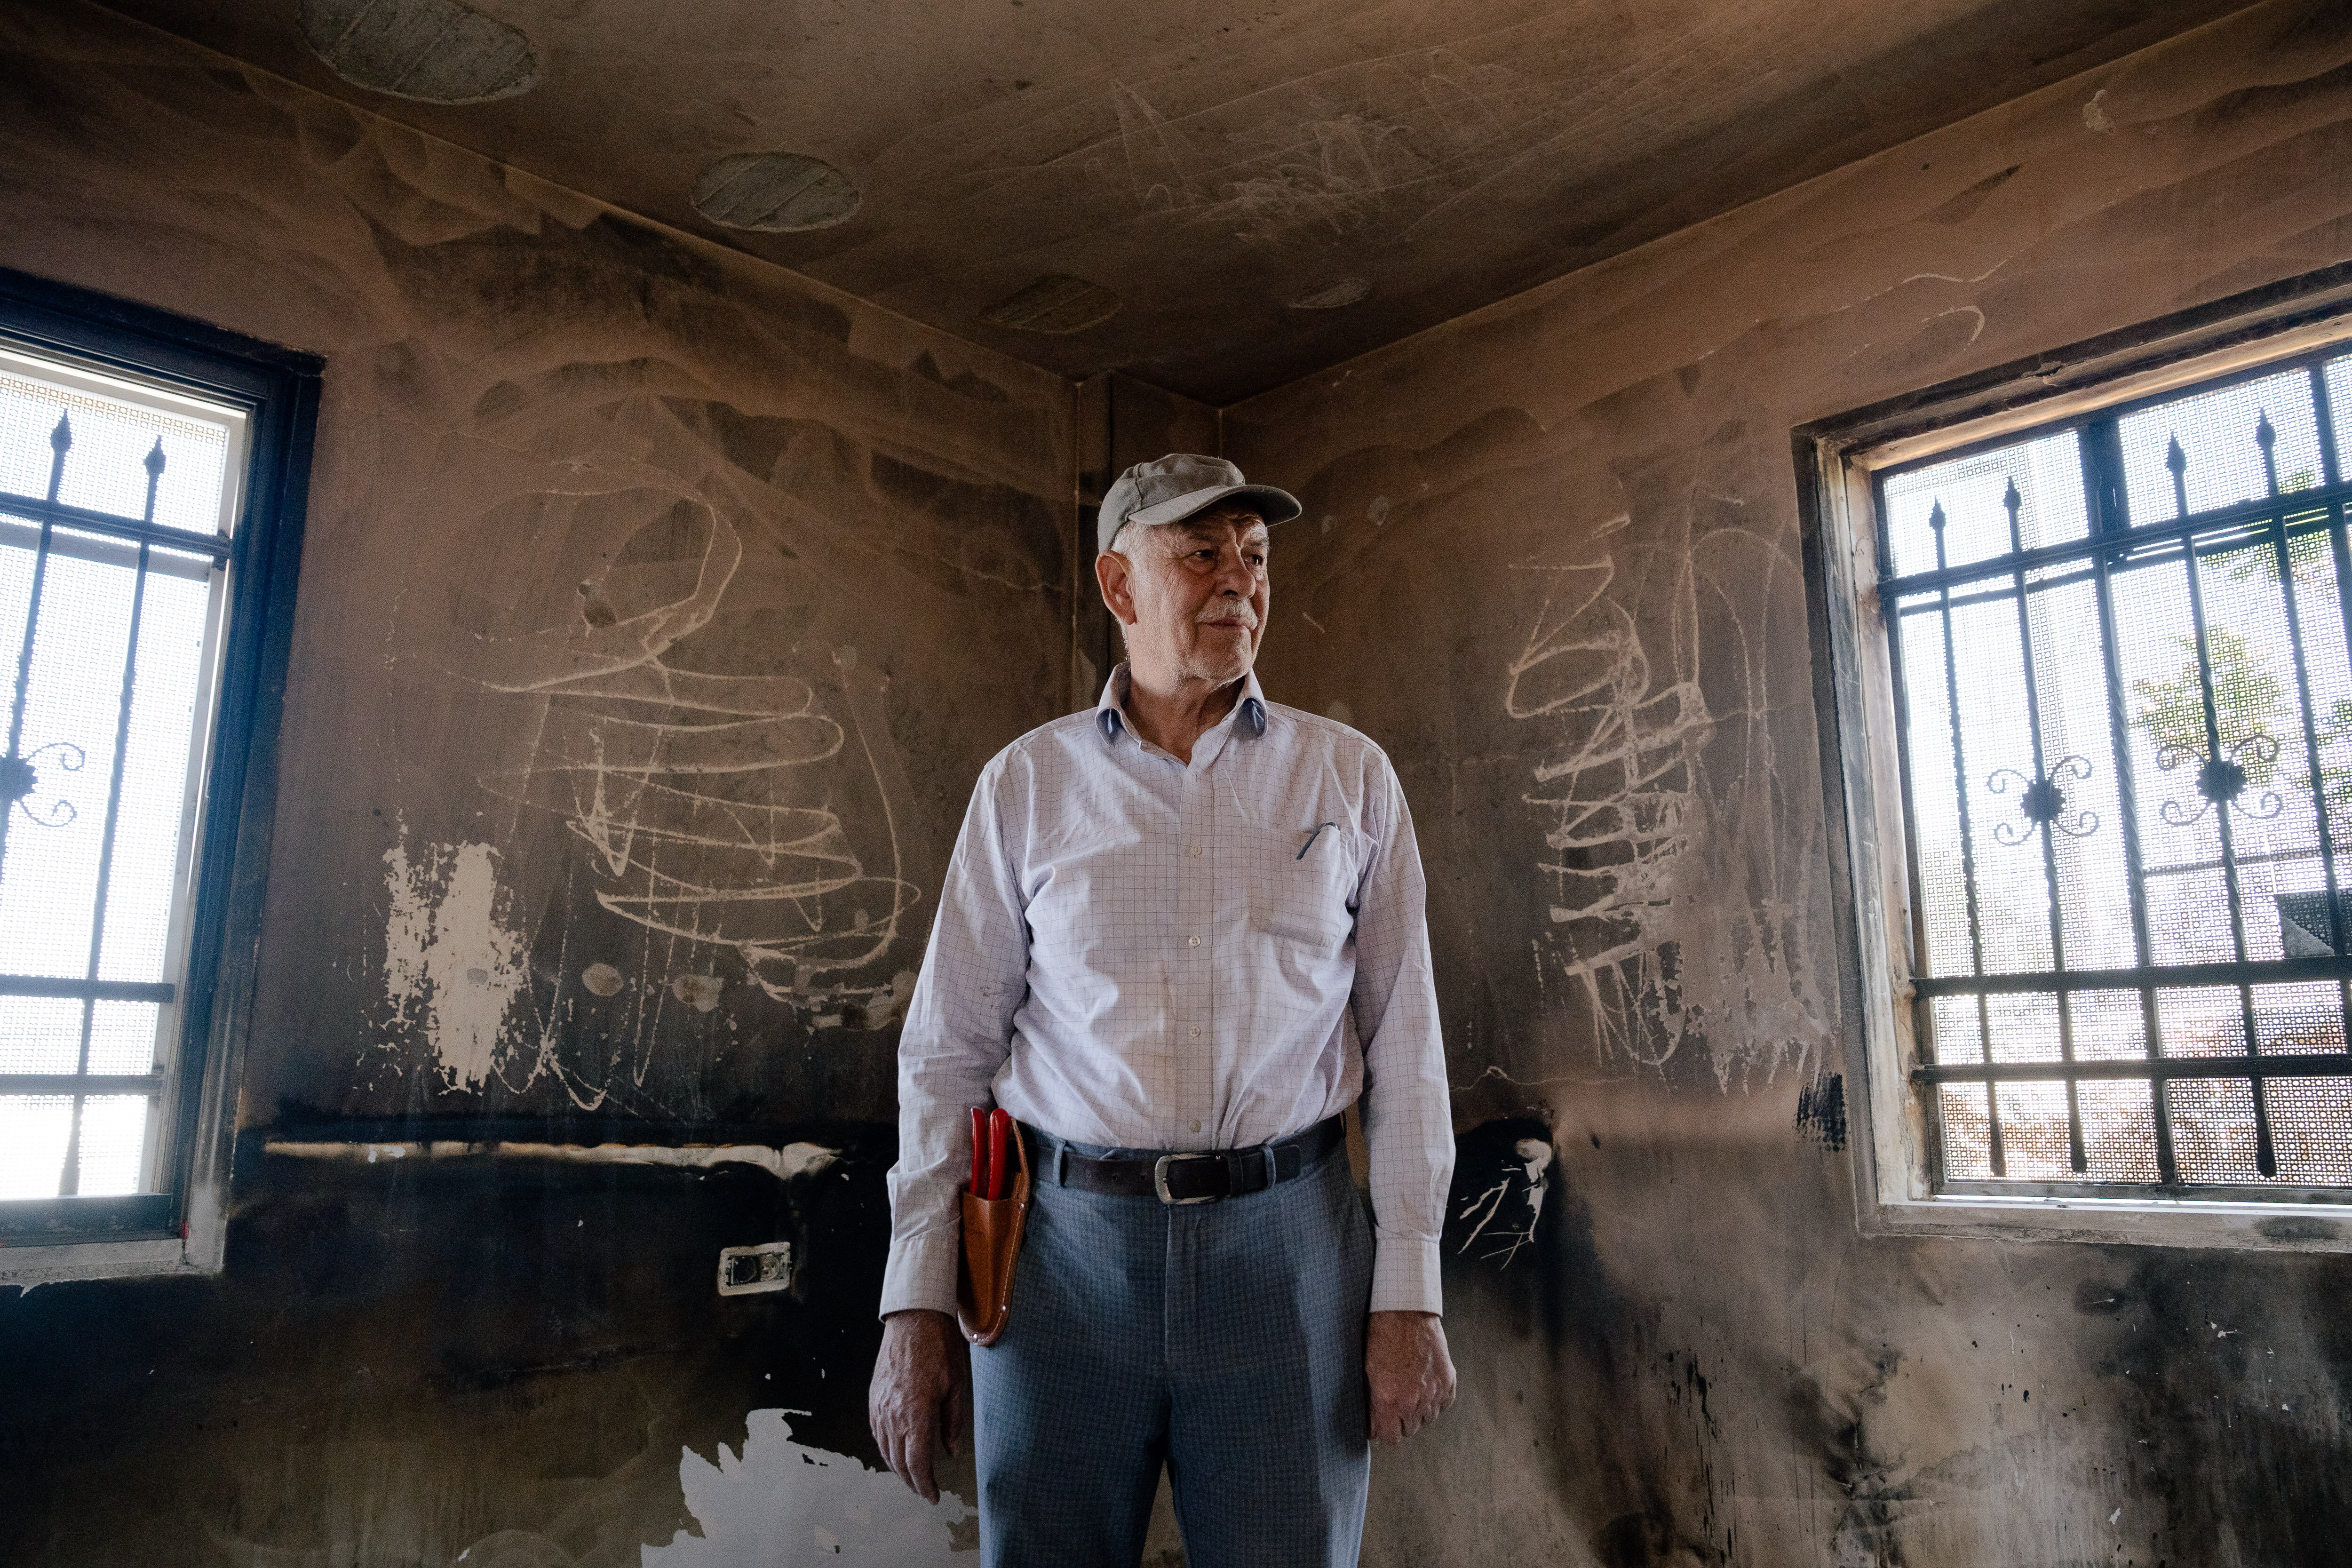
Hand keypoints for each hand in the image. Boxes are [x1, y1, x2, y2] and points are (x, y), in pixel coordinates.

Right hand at [868, 1309, 967, 1500]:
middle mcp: (893, 1414)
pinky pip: (877, 1433)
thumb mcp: (956, 1385)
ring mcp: (879, 1406)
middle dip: (912, 1482)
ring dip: (898, 1469)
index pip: (918, 1463)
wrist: (913, 1318)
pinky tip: (896, 1453)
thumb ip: (953, 1423)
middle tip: (926, 1492)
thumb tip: (951, 1452)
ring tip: (913, 1478)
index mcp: (916, 1412)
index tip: (933, 1497)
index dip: (925, 1485)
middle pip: (899, 1462)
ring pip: (885, 1450)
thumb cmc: (939, 1347)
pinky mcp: (874, 1398)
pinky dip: (886, 1449)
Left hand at [1366, 1310, 1454, 1442]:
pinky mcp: (1448, 1381)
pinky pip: (1442, 1405)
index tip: (1379, 1424)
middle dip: (1399, 1421)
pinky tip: (1423, 1386)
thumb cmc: (1381, 1337)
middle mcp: (1414, 1402)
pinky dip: (1434, 1400)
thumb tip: (1372, 1425)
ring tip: (1408, 1392)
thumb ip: (1371, 1403)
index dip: (1383, 1432)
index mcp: (1390, 1401)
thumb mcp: (1368, 1371)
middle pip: (1408, 1430)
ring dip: (1417, 1411)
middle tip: (1393, 1405)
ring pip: (1426, 1419)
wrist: (1406, 1311)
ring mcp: (1434, 1392)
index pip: (1390, 1438)